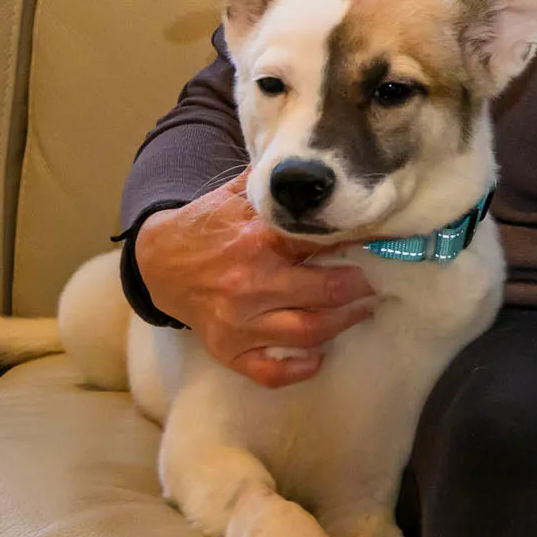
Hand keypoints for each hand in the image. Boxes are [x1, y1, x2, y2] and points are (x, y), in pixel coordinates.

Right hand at [134, 175, 374, 388]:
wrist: (155, 264)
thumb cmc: (206, 227)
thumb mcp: (237, 196)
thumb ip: (275, 185)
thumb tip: (318, 165)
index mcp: (258, 241)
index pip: (322, 240)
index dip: (358, 239)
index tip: (381, 239)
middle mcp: (251, 284)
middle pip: (326, 292)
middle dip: (361, 286)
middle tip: (379, 279)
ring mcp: (238, 322)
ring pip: (307, 332)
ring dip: (343, 323)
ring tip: (362, 310)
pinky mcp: (227, 349)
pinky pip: (268, 371)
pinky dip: (299, 369)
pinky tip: (318, 356)